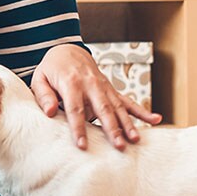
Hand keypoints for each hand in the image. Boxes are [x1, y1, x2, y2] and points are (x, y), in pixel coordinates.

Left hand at [29, 44, 162, 149]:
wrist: (68, 50)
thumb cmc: (52, 69)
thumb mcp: (40, 79)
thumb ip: (44, 96)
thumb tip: (51, 112)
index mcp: (72, 83)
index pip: (76, 109)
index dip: (79, 128)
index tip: (83, 145)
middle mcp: (91, 84)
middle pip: (103, 109)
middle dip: (111, 128)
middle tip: (118, 145)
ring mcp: (104, 87)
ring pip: (118, 107)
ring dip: (128, 123)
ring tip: (135, 139)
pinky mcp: (111, 90)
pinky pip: (128, 101)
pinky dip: (142, 111)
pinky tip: (156, 120)